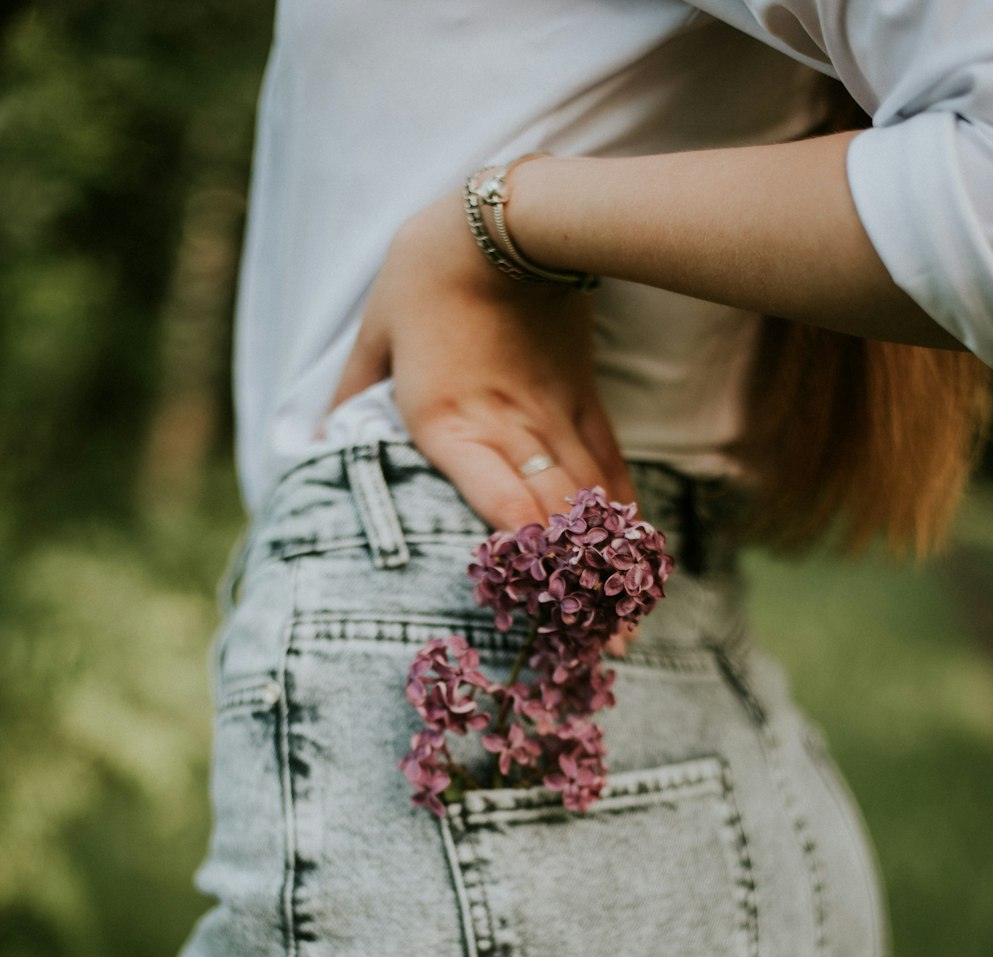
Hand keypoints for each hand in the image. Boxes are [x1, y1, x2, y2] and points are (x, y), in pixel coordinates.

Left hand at [322, 189, 640, 655]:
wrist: (512, 217)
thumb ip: (350, 390)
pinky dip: (621, 520)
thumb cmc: (431, 274)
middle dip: (570, 596)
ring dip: (602, 573)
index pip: (495, 504)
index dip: (518, 564)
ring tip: (617, 634)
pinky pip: (609, 472)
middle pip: (550, 525)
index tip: (528, 618)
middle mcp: (508, 430)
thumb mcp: (375, 329)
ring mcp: (553, 421)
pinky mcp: (584, 406)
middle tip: (586, 660)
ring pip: (586, 507)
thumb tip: (316, 438)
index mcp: (449, 421)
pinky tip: (634, 562)